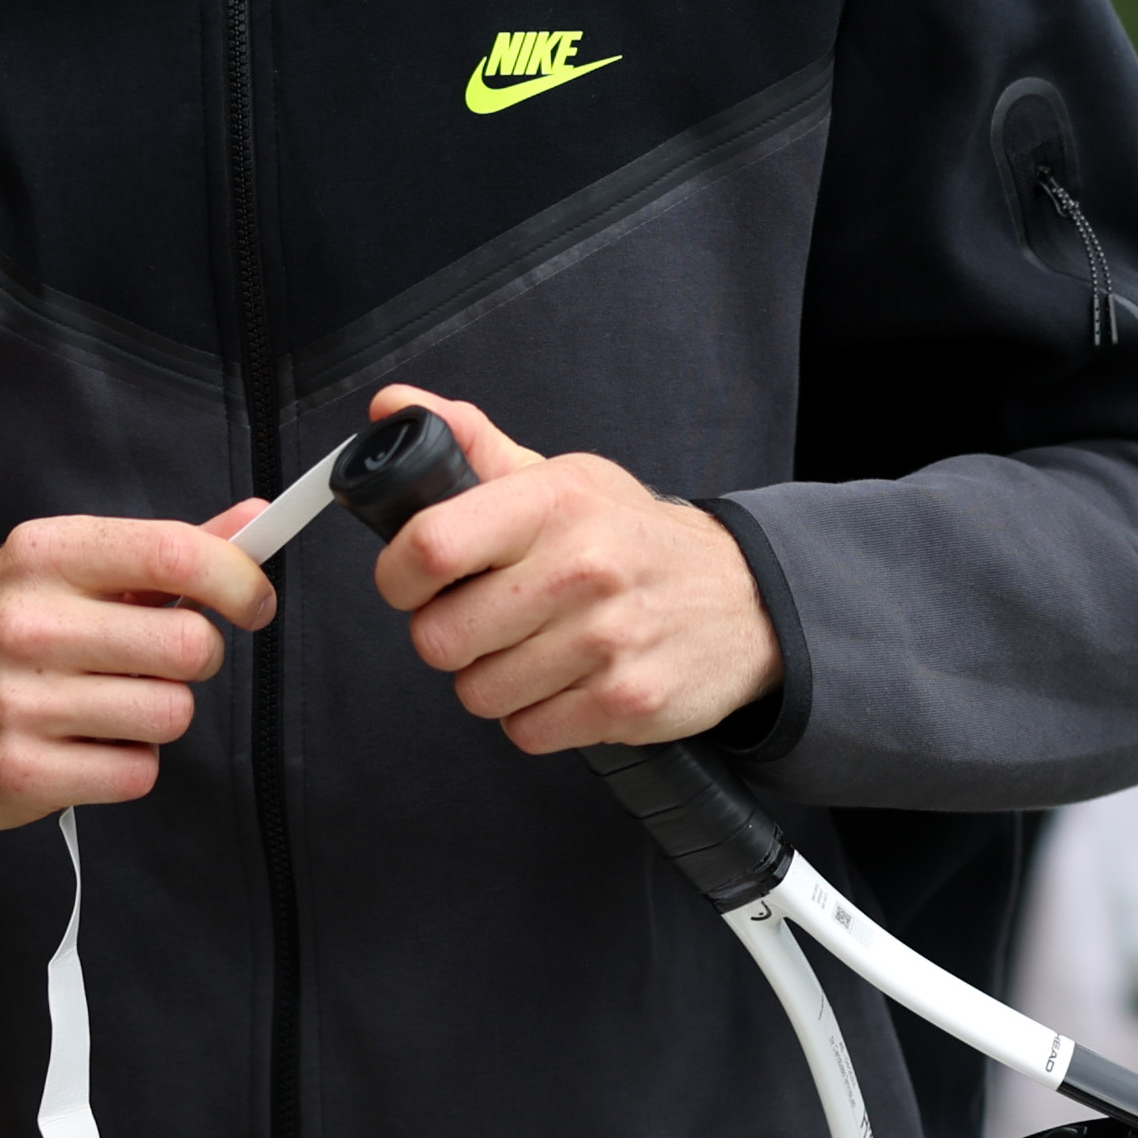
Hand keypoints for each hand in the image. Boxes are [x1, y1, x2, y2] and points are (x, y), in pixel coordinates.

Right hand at [0, 512, 276, 832]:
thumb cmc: (4, 630)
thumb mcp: (68, 569)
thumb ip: (164, 551)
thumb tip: (256, 523)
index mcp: (44, 555)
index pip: (174, 553)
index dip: (238, 580)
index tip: (253, 601)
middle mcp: (27, 623)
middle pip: (188, 644)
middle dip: (194, 656)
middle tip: (157, 659)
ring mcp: (19, 703)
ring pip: (171, 713)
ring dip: (159, 713)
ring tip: (110, 703)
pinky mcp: (20, 773)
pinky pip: (138, 772)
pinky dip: (129, 763)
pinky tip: (87, 744)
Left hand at [361, 385, 779, 753]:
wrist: (745, 598)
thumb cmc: (629, 539)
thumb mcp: (561, 479)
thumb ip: (471, 445)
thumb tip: (392, 405)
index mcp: (554, 502)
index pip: (430, 544)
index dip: (398, 575)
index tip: (412, 581)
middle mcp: (581, 567)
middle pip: (438, 638)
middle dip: (448, 636)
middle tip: (486, 619)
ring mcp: (606, 640)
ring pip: (478, 693)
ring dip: (493, 680)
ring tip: (534, 648)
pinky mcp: (625, 702)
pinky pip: (525, 731)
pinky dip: (535, 716)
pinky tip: (566, 680)